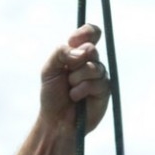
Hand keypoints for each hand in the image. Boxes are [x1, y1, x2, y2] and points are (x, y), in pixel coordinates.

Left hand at [39, 23, 109, 137]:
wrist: (56, 121)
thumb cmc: (52, 95)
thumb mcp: (49, 69)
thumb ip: (61, 52)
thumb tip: (82, 52)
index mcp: (78, 53)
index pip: (90, 33)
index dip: (86, 33)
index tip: (73, 41)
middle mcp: (91, 62)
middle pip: (91, 49)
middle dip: (75, 62)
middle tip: (67, 75)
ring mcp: (100, 76)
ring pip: (94, 67)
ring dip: (77, 78)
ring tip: (70, 91)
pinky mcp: (105, 91)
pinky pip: (98, 83)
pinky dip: (83, 89)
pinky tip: (76, 98)